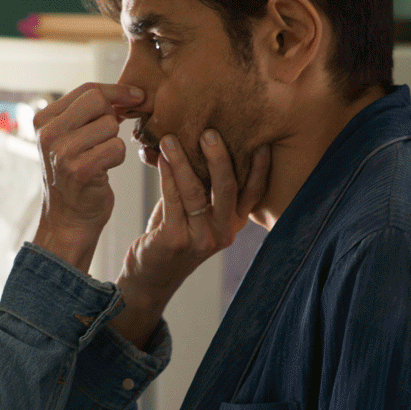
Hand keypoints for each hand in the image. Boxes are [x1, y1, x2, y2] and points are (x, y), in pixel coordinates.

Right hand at [30, 82, 143, 271]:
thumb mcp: (69, 138)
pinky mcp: (81, 169)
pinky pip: (117, 148)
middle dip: (112, 118)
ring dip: (113, 143)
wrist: (68, 220)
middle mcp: (48, 133)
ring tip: (99, 159)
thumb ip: (87, 114)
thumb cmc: (75, 177)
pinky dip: (117, 159)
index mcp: (43, 120)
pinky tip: (103, 171)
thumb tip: (128, 94)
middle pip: (99, 102)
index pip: (87, 90)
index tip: (137, 96)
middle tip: (108, 137)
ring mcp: (62, 152)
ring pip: (110, 126)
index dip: (117, 91)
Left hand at [111, 130, 271, 346]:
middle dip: (219, 156)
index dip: (261, 167)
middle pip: (228, 187)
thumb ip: (204, 186)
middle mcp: (223, 233)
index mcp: (234, 223)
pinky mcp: (175, 240)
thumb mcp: (197, 213)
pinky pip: (172, 200)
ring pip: (196, 191)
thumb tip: (199, 141)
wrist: (149, 277)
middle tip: (208, 132)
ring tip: (171, 138)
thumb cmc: (173, 236)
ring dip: (183, 161)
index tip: (261, 140)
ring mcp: (201, 239)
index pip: (254, 192)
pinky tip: (161, 159)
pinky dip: (166, 176)